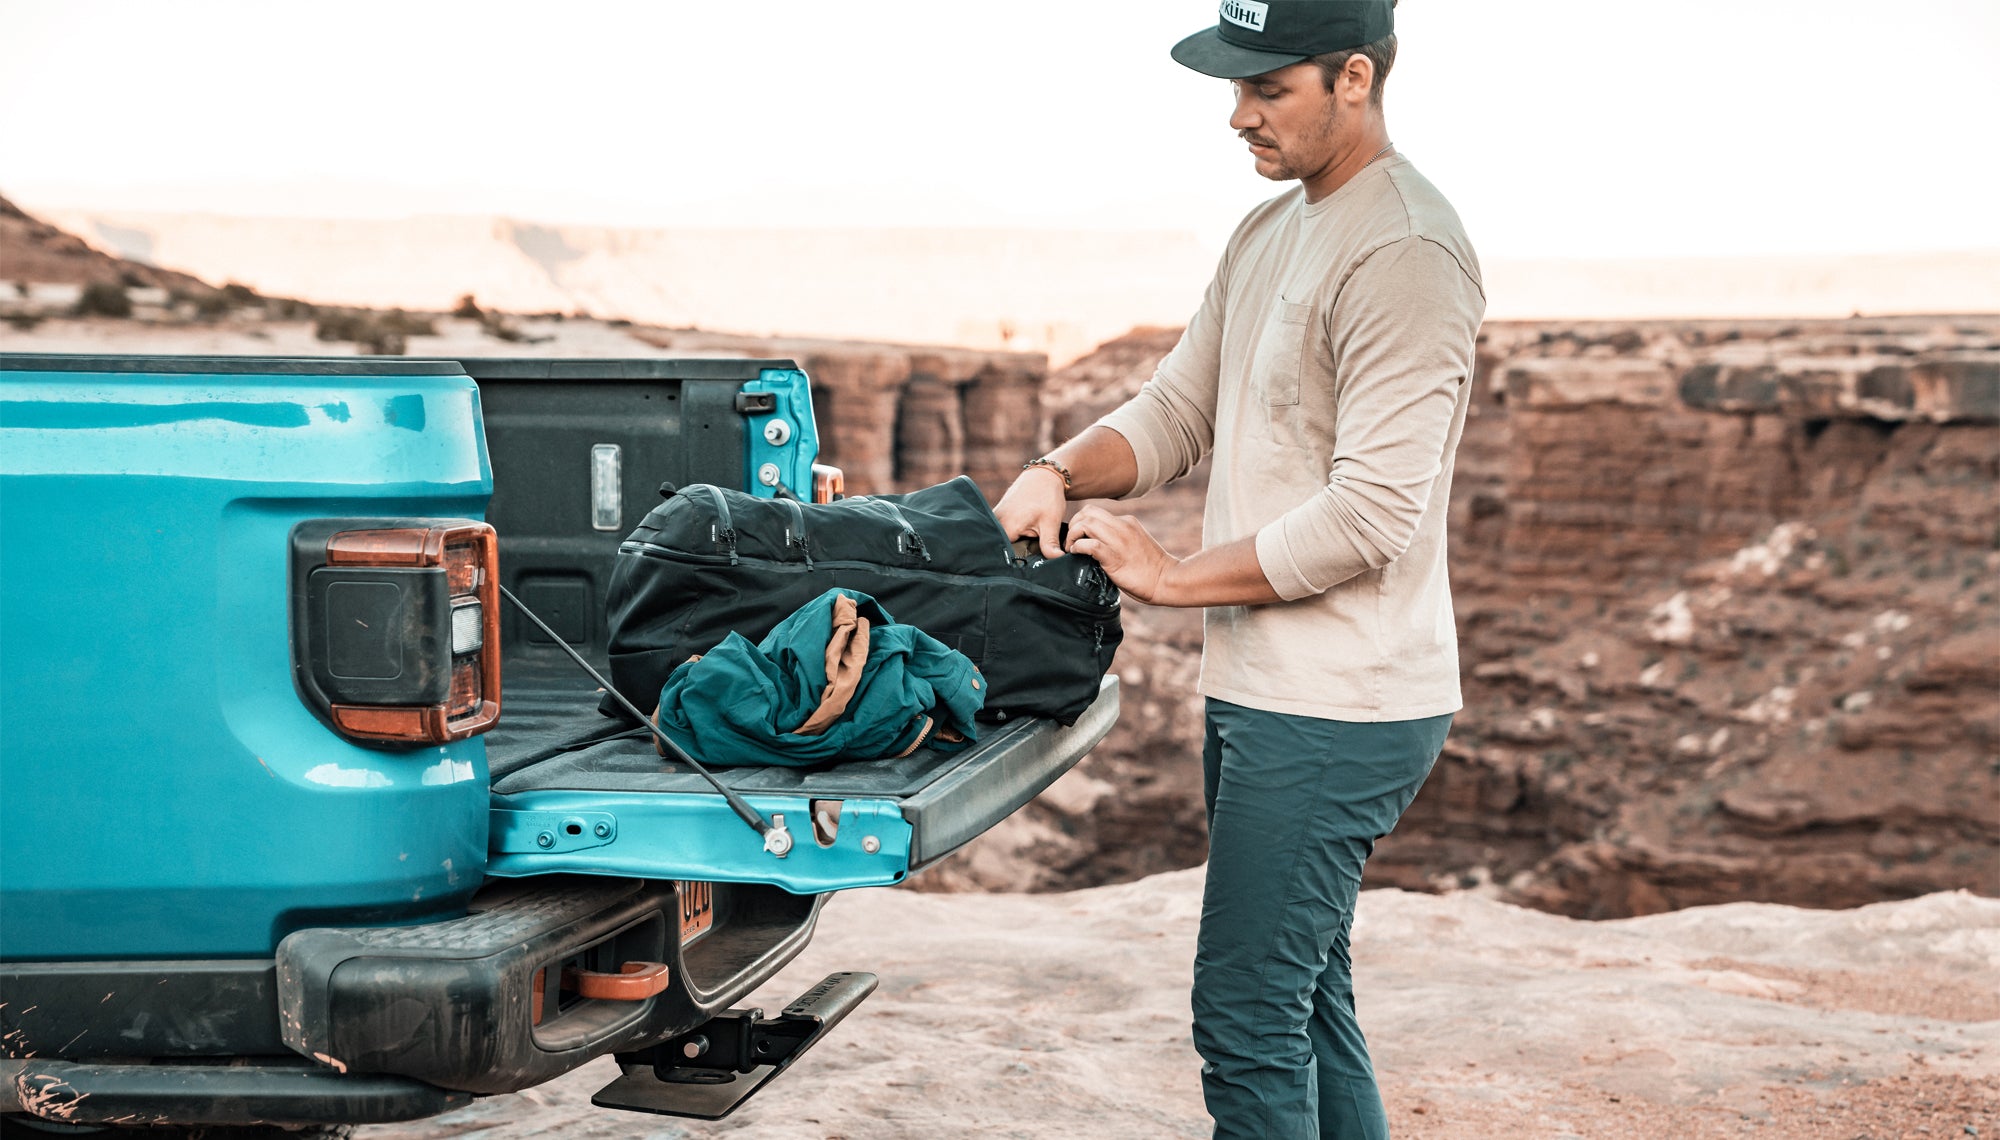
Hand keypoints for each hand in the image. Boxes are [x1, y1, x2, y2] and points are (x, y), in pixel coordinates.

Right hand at [993, 464, 1069, 558]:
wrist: (1043, 476)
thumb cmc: (1046, 496)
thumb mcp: (1051, 522)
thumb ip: (1050, 544)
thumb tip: (1056, 561)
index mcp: (1006, 526)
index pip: (1003, 554)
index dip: (1013, 564)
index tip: (1024, 570)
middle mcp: (995, 522)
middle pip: (1001, 548)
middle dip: (1013, 556)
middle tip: (1027, 562)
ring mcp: (994, 518)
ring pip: (1001, 540)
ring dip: (1012, 547)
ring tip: (1025, 551)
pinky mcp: (998, 516)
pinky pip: (1001, 532)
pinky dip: (1011, 538)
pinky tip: (1022, 540)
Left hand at [1064, 505, 1178, 604]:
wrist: (1167, 580)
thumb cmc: (1150, 569)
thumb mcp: (1134, 544)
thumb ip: (1117, 539)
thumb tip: (1095, 544)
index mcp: (1127, 522)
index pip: (1095, 512)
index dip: (1080, 521)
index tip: (1076, 536)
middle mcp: (1122, 526)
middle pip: (1087, 512)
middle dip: (1073, 524)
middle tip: (1071, 542)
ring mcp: (1119, 540)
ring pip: (1086, 523)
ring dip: (1073, 535)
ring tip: (1072, 549)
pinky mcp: (1115, 557)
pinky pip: (1090, 544)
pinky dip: (1078, 547)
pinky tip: (1077, 555)